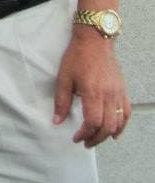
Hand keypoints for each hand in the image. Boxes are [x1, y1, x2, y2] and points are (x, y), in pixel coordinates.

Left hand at [53, 29, 129, 146]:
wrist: (95, 40)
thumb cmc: (77, 56)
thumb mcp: (64, 77)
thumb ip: (61, 101)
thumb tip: (57, 120)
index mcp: (93, 92)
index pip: (93, 122)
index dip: (85, 134)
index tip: (76, 137)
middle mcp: (109, 95)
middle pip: (107, 126)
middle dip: (95, 138)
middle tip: (85, 142)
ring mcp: (118, 92)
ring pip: (118, 122)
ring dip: (107, 134)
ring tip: (96, 138)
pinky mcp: (122, 90)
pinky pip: (126, 112)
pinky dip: (121, 125)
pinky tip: (115, 132)